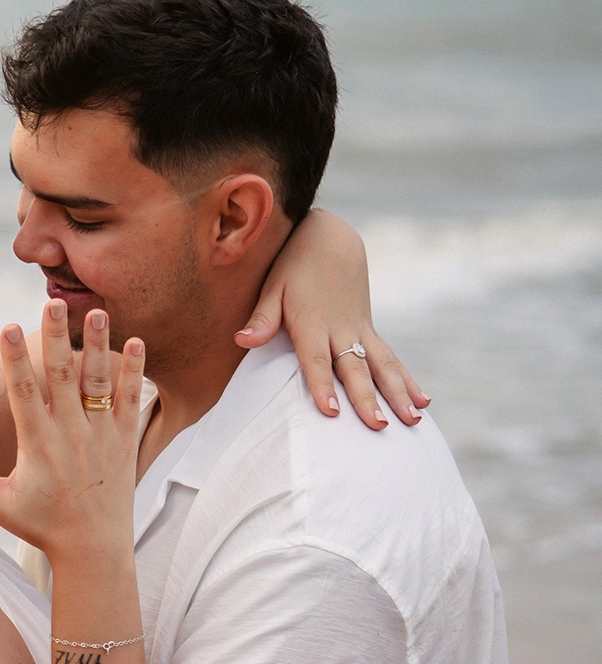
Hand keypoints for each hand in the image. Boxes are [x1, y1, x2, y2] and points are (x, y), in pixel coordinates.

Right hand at [0, 300, 143, 560]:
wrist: (94, 549)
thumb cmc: (44, 525)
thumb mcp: (5, 506)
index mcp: (39, 445)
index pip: (24, 394)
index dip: (15, 359)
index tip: (8, 326)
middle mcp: (71, 435)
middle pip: (61, 376)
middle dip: (55, 338)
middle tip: (52, 303)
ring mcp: (101, 436)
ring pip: (98, 381)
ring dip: (98, 345)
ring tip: (98, 311)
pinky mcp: (125, 441)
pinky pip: (131, 400)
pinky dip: (135, 371)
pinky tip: (136, 341)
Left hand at [235, 209, 428, 429]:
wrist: (330, 237)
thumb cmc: (294, 264)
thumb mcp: (273, 286)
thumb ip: (263, 318)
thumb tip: (242, 340)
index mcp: (312, 322)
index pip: (317, 359)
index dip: (323, 384)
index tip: (331, 411)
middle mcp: (340, 328)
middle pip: (355, 369)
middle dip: (367, 398)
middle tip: (378, 426)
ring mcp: (359, 329)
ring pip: (382, 365)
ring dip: (398, 394)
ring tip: (413, 421)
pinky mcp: (368, 329)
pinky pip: (391, 358)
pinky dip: (407, 379)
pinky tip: (422, 401)